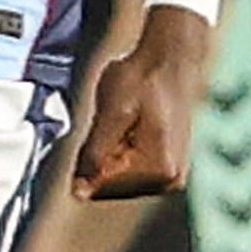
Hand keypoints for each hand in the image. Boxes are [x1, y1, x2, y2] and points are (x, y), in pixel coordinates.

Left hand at [72, 10, 210, 200]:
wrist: (170, 59)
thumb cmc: (141, 78)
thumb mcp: (110, 113)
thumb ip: (94, 154)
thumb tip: (79, 192)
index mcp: (160, 170)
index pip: (101, 186)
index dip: (87, 160)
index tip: (103, 128)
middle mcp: (170, 181)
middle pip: (109, 187)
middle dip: (100, 159)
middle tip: (116, 122)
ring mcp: (171, 177)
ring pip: (116, 181)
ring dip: (109, 155)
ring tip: (126, 124)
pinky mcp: (167, 169)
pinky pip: (127, 172)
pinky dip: (119, 154)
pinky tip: (130, 129)